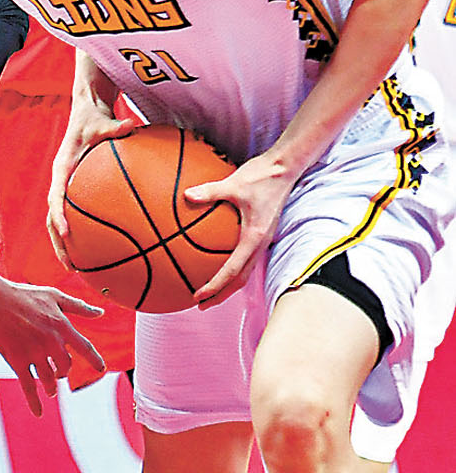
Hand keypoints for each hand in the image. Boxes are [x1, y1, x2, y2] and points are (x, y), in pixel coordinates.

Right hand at [0, 276, 104, 416]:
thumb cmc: (24, 295)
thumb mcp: (54, 296)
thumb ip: (78, 306)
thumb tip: (100, 312)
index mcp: (62, 326)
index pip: (84, 347)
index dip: (94, 360)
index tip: (101, 369)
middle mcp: (51, 342)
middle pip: (65, 366)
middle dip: (64, 371)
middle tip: (60, 373)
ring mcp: (34, 353)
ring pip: (49, 378)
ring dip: (51, 386)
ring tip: (51, 390)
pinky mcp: (17, 361)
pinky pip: (29, 387)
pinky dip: (34, 402)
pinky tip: (39, 413)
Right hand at [47, 108, 136, 265]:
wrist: (85, 113)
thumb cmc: (93, 119)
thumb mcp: (103, 122)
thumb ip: (115, 127)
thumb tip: (131, 125)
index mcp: (62, 169)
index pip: (55, 197)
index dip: (59, 216)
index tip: (66, 233)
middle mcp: (60, 182)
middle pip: (51, 219)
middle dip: (58, 244)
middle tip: (71, 265)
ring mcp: (65, 189)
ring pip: (58, 223)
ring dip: (65, 246)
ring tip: (78, 269)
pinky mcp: (74, 191)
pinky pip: (74, 216)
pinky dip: (81, 234)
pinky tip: (98, 250)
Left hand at [186, 150, 295, 305]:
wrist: (286, 167)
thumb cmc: (261, 175)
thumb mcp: (233, 183)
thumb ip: (209, 191)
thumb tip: (186, 195)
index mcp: (254, 237)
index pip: (232, 270)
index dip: (215, 286)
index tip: (198, 297)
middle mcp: (260, 243)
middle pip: (240, 280)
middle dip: (221, 295)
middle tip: (200, 305)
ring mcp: (263, 240)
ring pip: (246, 271)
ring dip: (228, 285)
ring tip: (209, 292)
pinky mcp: (262, 233)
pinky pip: (247, 258)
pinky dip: (234, 268)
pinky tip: (219, 264)